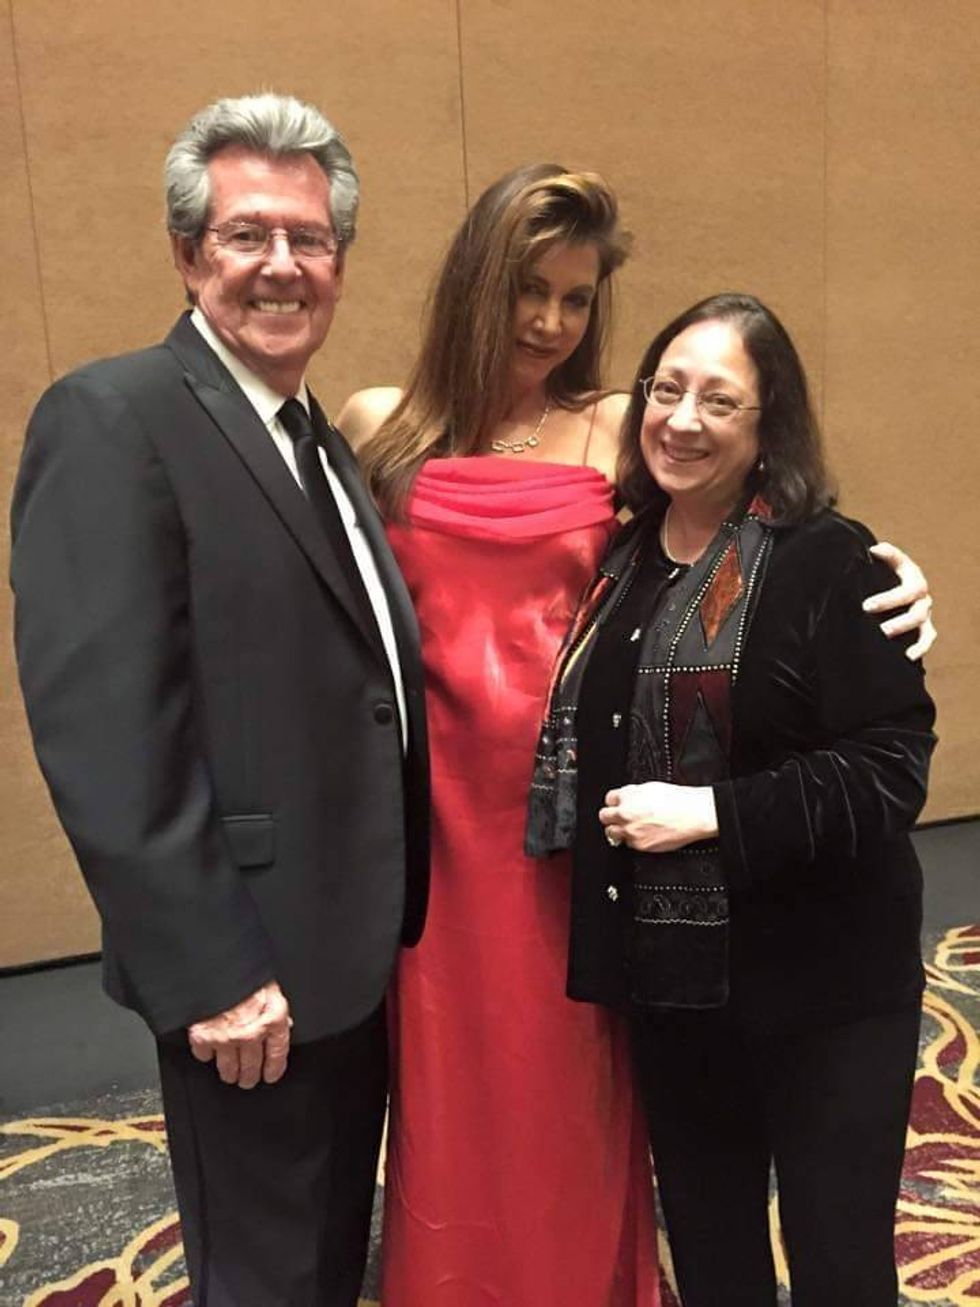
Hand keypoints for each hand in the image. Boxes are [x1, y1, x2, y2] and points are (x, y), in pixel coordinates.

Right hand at [187, 980, 291, 1088]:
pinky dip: (207, 1055)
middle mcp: (251, 1033)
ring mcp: (226, 1038)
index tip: (270, 1075)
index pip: (277, 1054)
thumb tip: (284, 1025)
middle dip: (250, 1077)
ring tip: (231, 1075)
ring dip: (230, 1074)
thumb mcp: (270, 987)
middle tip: (248, 1079)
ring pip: (229, 1069)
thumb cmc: (246, 971)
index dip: (274, 1068)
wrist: (214, 962)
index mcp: (272, 1018)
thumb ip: (275, 1009)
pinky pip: (205, 1056)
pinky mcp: (203, 1038)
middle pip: (252, 1067)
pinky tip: (210, 1052)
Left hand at [599, 782, 718, 852]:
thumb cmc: (678, 800)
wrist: (693, 815)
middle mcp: (625, 814)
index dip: (615, 802)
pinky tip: (644, 834)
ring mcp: (631, 831)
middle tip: (619, 817)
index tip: (619, 804)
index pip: (609, 799)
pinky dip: (633, 840)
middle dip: (611, 816)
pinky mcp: (640, 845)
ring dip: (619, 830)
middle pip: (604, 817)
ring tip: (630, 827)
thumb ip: (633, 794)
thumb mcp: (650, 788)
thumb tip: (626, 798)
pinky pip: (628, 844)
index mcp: (627, 796)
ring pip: (612, 833)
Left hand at [864, 542, 935, 659]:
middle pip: (912, 594)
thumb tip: (874, 549)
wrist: (892, 607)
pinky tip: (907, 655)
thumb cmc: (882, 584)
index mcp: (909, 573)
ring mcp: (923, 611)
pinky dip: (920, 647)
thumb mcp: (879, 569)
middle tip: (866, 607)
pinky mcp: (924, 629)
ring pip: (918, 617)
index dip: (890, 559)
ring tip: (883, 632)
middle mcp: (919, 592)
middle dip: (889, 600)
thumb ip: (881, 559)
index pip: (902, 563)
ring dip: (901, 625)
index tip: (870, 564)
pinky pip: (926, 638)